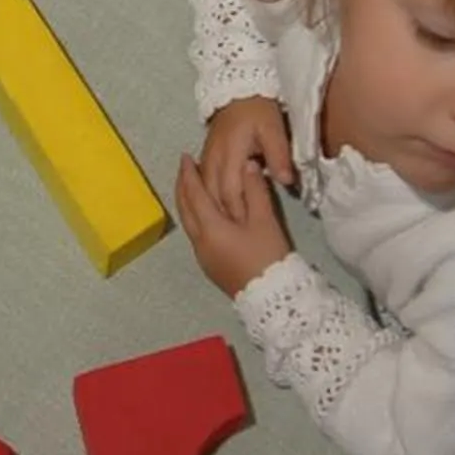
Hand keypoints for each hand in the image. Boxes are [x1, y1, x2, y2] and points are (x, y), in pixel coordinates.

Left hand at [176, 151, 293, 297]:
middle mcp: (200, 242)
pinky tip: (203, 213)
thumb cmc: (268, 256)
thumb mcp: (265, 221)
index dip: (189, 174)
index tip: (185, 157)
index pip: (194, 194)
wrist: (272, 297)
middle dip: (182, 186)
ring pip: (188, 222)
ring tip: (192, 186)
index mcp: (211, 228)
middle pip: (184, 209)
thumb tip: (247, 165)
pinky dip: (194, 216)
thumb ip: (255, 190)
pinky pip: (195, 234)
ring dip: (186, 202)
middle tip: (184, 168)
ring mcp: (202, 256)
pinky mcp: (210, 265)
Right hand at [198, 95, 295, 222]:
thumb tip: (286, 181)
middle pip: (213, 194)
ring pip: (204, 191)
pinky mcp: (205, 158)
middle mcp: (214, 158)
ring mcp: (207, 158)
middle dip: (223, 215)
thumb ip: (279, 155)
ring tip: (224, 229)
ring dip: (213, 209)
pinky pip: (202, 184)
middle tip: (235, 235)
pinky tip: (214, 211)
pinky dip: (207, 198)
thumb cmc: (258, 111)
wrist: (237, 92)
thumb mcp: (274, 129)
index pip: (230, 189)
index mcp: (231, 152)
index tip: (246, 227)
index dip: (237, 210)